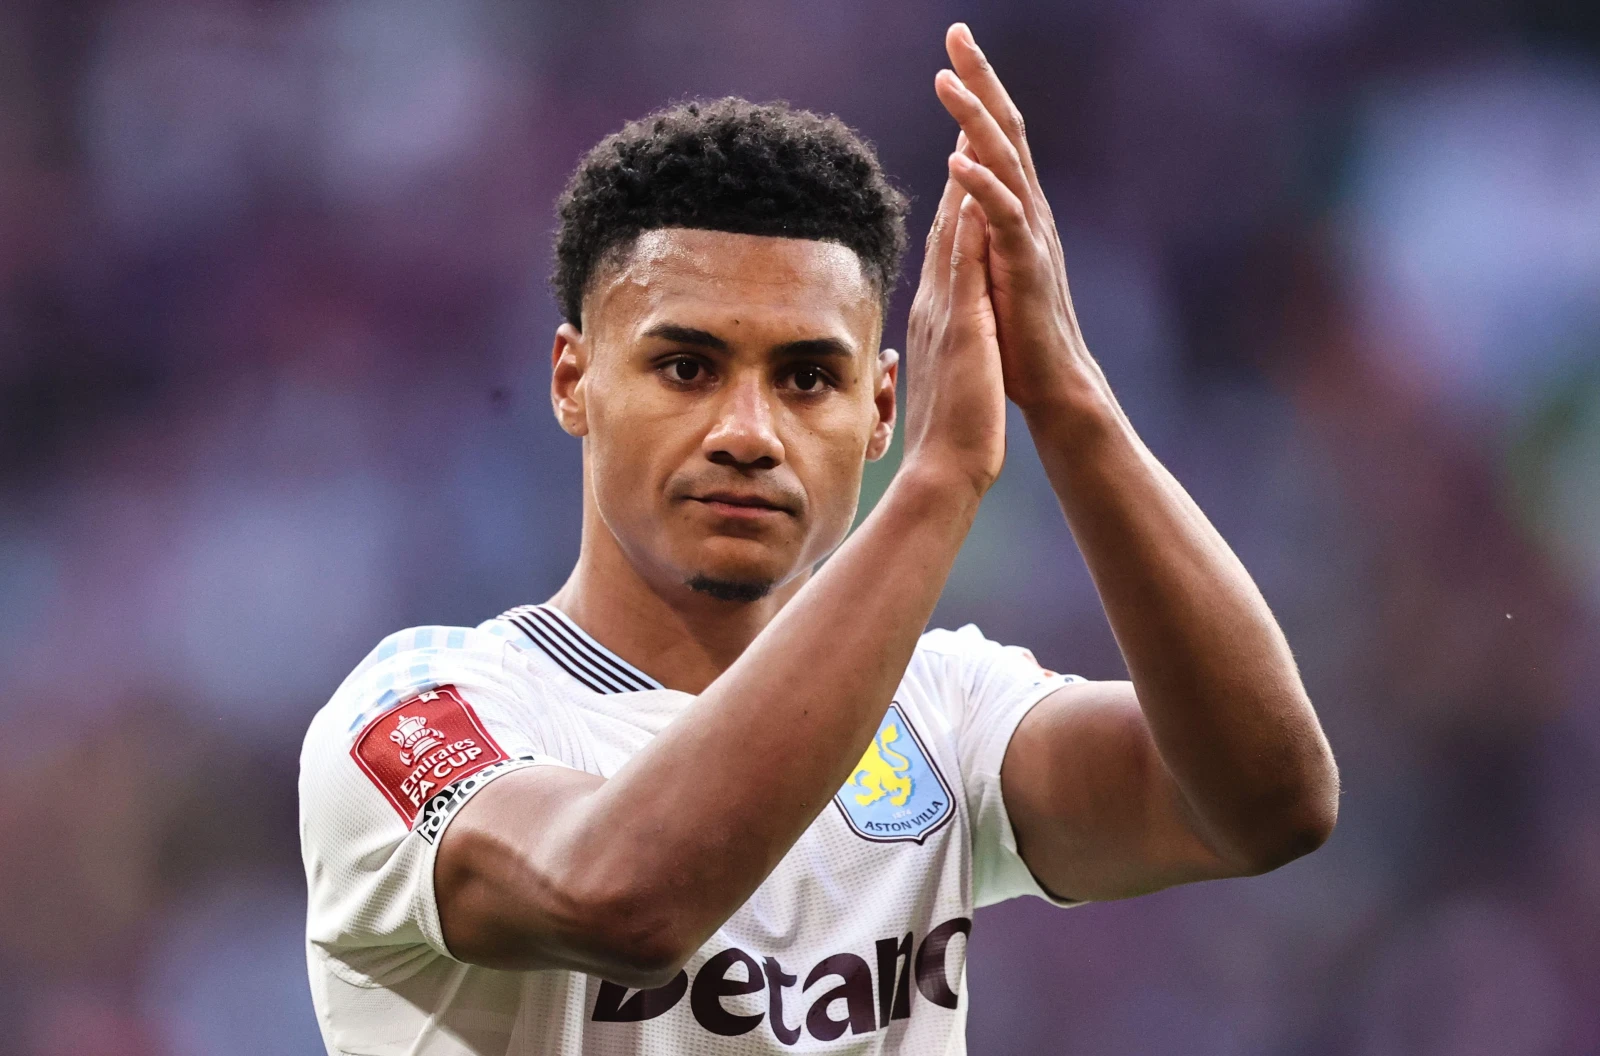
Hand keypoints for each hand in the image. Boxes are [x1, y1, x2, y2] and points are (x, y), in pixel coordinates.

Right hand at [900, 145, 1007, 495]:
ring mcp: (944, 314)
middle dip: (955, 171)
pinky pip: (963, 268)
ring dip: (958, 182)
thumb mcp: (949, 371)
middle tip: (962, 115)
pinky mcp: (962, 329)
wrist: (942, 471)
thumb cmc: (949, 432)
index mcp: (935, 314)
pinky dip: (967, 227)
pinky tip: (974, 193)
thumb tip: (943, 327)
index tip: (965, 153)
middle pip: (945, 225)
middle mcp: (933, 305)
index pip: (947, 245)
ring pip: (950, 235)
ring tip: (967, 130)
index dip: (955, 197)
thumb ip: (944, 341)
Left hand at [934, 23, 1108, 415]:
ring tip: (943, 79)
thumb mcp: (986, 271)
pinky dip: (981, 184)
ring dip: (973, 118)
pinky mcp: (1026, 266)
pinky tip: (957, 158)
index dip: (975, 94)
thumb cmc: (1016, 335)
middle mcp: (1027, 212)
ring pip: (1004, 162)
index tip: (952, 51)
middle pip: (1005, 130)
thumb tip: (958, 199)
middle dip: (981, 80)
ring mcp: (1029, 236)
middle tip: (957, 32)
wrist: (1051, 383)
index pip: (992, 140)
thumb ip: (975, 233)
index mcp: (1012, 212)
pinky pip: (1004, 216)